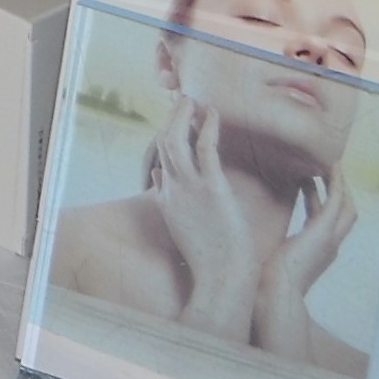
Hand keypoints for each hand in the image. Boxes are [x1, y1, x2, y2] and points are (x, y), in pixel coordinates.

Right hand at [148, 99, 269, 338]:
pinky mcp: (211, 188)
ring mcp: (189, 187)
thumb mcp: (180, 228)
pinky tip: (212, 114)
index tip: (179, 122)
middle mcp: (172, 188)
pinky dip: (206, 126)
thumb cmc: (209, 260)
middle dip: (171, 118)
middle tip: (182, 100)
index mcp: (166, 200)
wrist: (222, 278)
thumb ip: (168, 201)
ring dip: (182, 115)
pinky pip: (204, 147)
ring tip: (192, 99)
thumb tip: (157, 177)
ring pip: (176, 139)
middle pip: (163, 143)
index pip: (161, 160)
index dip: (168, 137)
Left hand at [254, 165, 358, 353]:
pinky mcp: (325, 231)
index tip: (304, 180)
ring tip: (327, 161)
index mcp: (317, 251)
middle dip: (338, 189)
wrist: (274, 294)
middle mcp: (329, 245)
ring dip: (339, 182)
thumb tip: (252, 230)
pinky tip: (328, 166)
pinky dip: (335, 183)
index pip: (323, 219)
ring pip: (346, 205)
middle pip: (345, 212)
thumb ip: (270, 243)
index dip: (317, 198)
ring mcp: (331, 239)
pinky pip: (337, 200)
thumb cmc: (266, 281)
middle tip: (325, 166)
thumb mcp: (271, 256)